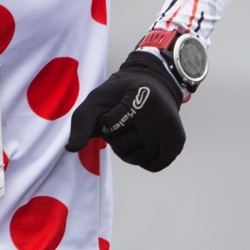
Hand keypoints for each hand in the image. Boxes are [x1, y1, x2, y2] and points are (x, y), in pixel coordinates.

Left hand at [65, 51, 185, 171]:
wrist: (154, 84)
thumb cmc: (121, 93)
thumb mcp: (98, 98)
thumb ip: (82, 121)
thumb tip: (71, 149)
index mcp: (143, 97)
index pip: (109, 125)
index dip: (105, 120)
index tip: (115, 106)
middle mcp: (162, 115)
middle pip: (123, 146)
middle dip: (115, 136)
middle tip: (124, 119)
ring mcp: (173, 130)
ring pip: (136, 159)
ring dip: (127, 149)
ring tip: (132, 129)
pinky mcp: (178, 143)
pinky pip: (152, 166)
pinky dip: (142, 159)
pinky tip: (142, 141)